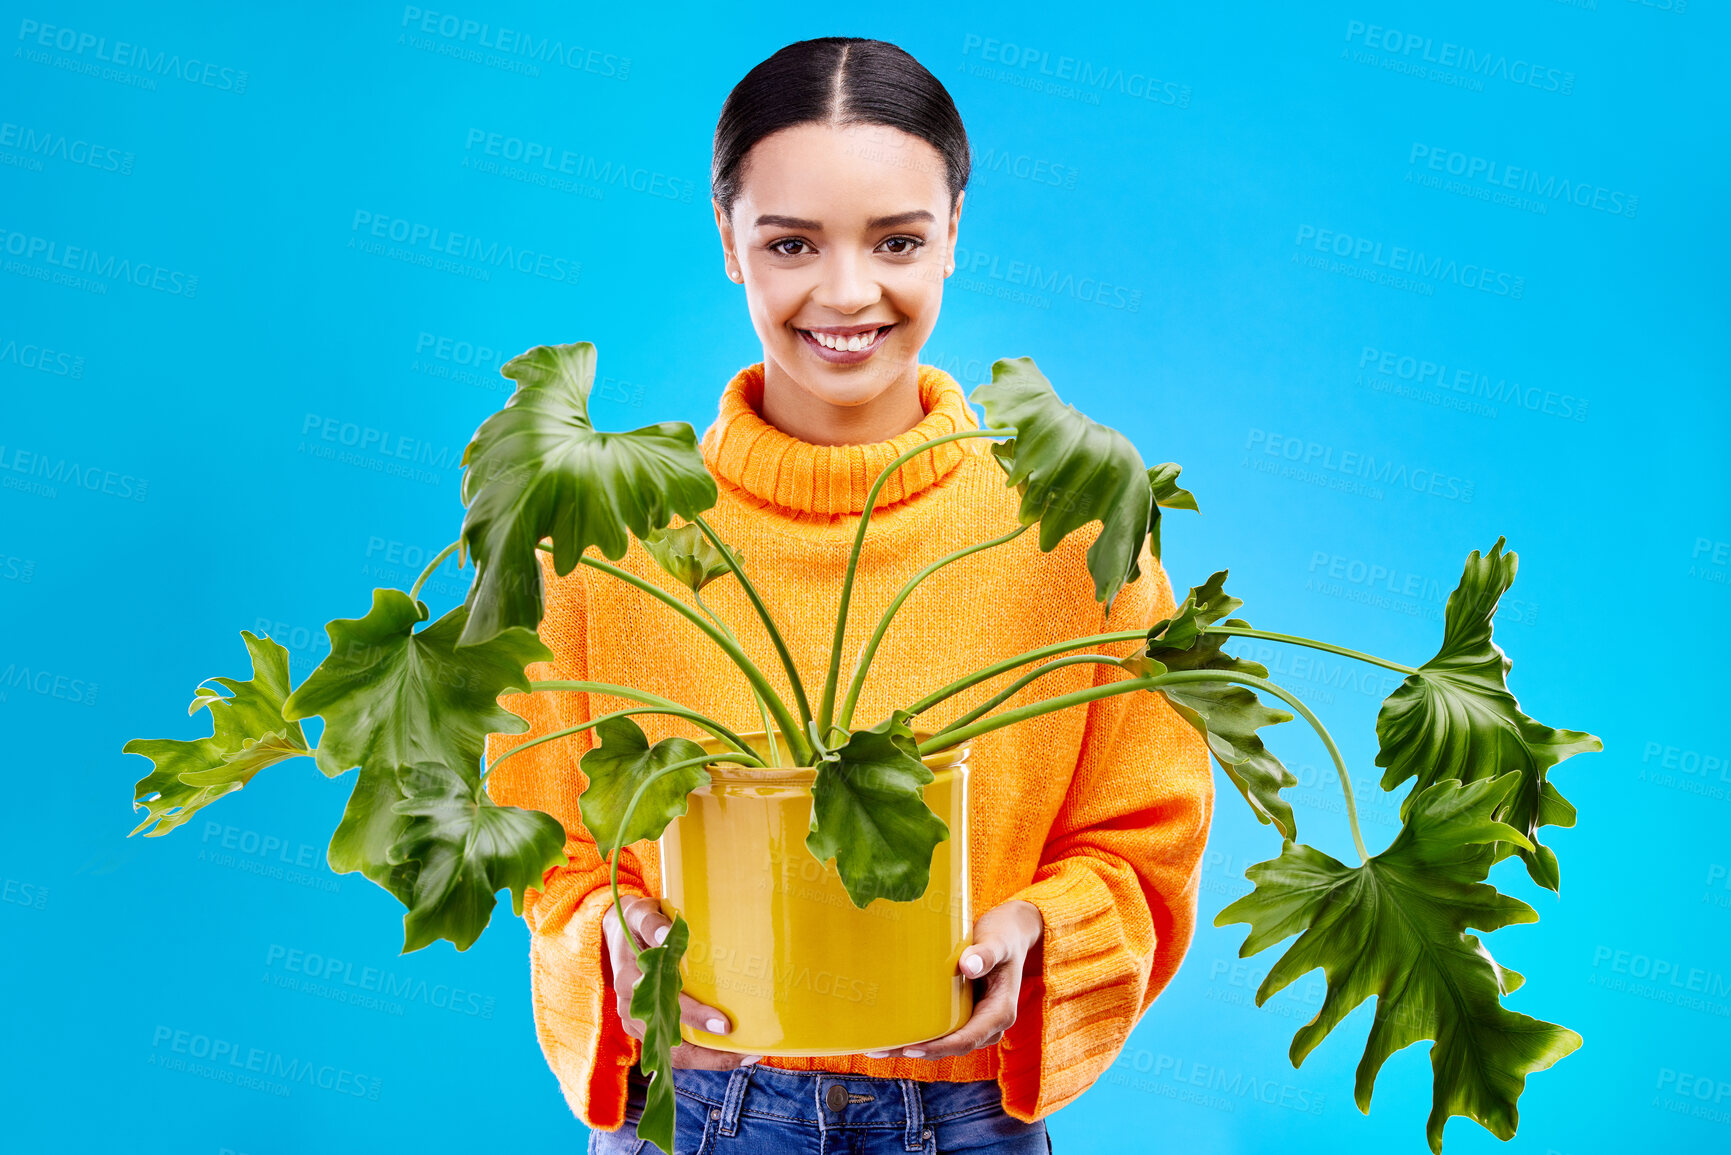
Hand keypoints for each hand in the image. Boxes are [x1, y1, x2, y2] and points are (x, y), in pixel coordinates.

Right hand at [601, 894, 761, 1069]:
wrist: (617, 931)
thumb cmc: (637, 922)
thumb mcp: (642, 915)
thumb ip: (653, 924)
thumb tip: (665, 935)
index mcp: (630, 981)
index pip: (665, 1005)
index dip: (694, 1018)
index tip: (725, 1025)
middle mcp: (632, 1008)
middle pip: (670, 1044)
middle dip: (709, 1055)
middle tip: (746, 1055)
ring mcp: (638, 1021)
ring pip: (672, 1054)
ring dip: (708, 1059)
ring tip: (744, 1057)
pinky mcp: (646, 1026)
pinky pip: (673, 1048)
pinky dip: (700, 1054)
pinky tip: (727, 1052)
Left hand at [863, 898, 1043, 1059]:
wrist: (1009, 934)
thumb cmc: (1004, 937)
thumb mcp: (999, 942)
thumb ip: (987, 954)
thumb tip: (969, 965)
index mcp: (1000, 1013)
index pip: (967, 1039)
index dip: (939, 1047)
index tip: (912, 1048)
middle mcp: (988, 1024)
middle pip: (950, 1046)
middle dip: (916, 1050)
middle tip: (880, 1050)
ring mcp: (976, 1021)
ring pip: (943, 1042)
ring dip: (913, 1046)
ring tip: (877, 1046)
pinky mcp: (963, 1014)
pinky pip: (941, 1030)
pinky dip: (919, 1033)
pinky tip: (893, 1032)